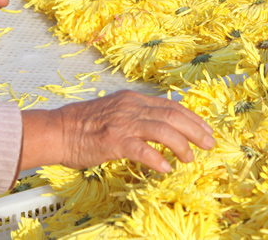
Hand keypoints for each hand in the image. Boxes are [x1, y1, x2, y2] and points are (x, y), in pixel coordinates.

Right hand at [18, 90, 213, 173]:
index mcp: (133, 99)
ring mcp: (123, 124)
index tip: (205, 130)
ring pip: (163, 130)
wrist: (59, 130)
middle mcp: (131, 107)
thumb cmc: (84, 125)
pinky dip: (157, 159)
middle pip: (172, 115)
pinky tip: (166, 168)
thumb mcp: (115, 109)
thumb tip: (161, 122)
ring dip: (181, 145)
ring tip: (189, 159)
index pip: (171, 105)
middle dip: (195, 130)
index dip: (192, 118)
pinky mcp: (114, 141)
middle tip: (208, 144)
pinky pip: (142, 150)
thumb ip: (137, 113)